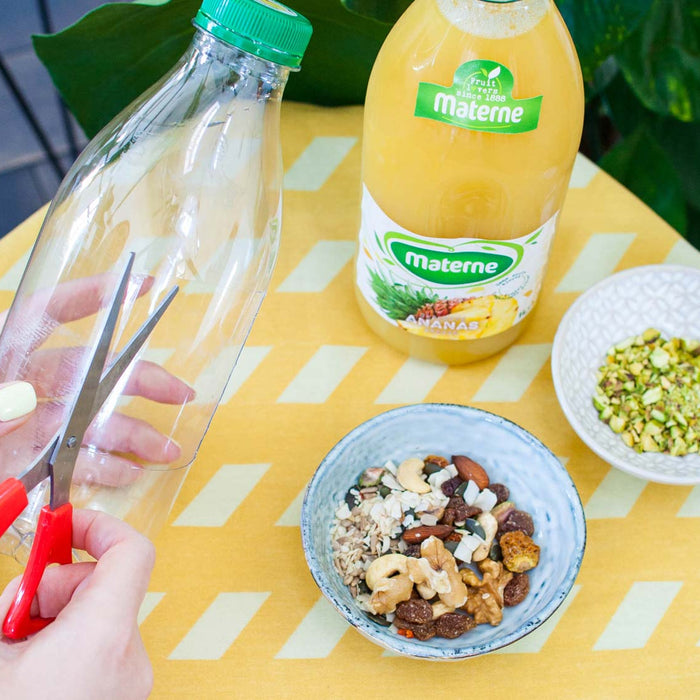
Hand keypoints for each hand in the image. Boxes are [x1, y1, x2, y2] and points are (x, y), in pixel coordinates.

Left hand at [0, 273, 193, 485]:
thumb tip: (24, 399)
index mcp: (2, 357)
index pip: (48, 313)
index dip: (94, 295)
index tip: (142, 285)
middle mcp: (21, 385)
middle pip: (89, 371)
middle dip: (140, 380)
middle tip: (179, 391)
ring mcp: (28, 426)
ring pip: (91, 422)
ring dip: (132, 434)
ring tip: (167, 448)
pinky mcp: (29, 462)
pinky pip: (74, 461)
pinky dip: (103, 468)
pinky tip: (128, 472)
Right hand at [0, 509, 153, 699]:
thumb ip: (10, 598)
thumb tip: (22, 580)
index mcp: (104, 634)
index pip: (131, 549)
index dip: (97, 526)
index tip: (61, 524)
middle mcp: (131, 655)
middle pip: (105, 584)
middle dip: (54, 586)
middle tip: (10, 611)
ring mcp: (130, 680)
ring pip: (99, 618)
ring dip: (55, 619)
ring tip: (14, 651)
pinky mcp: (122, 696)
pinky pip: (100, 650)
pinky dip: (67, 646)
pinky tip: (30, 670)